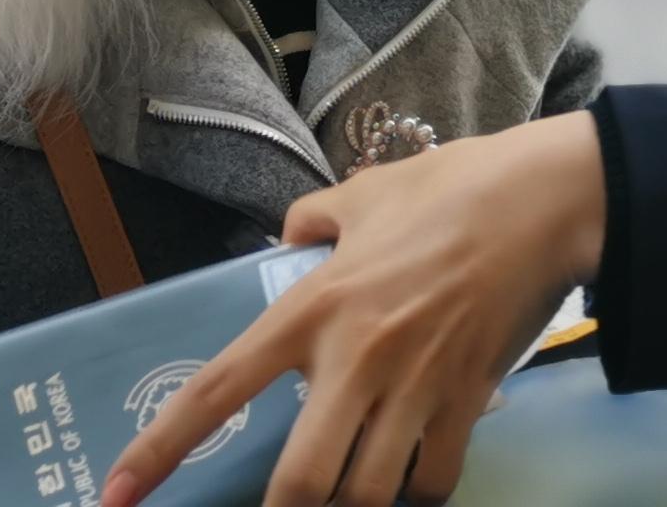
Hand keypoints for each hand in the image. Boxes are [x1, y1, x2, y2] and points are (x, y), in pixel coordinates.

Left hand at [107, 111, 608, 506]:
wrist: (548, 202)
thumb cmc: (455, 190)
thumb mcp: (367, 193)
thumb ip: (316, 219)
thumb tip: (294, 233)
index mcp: (313, 308)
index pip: (219, 389)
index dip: (160, 449)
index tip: (118, 494)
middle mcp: (355, 360)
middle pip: (302, 485)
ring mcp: (415, 388)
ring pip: (370, 495)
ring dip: (359, 502)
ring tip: (356, 490)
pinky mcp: (469, 402)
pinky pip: (433, 481)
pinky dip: (421, 492)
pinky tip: (417, 478)